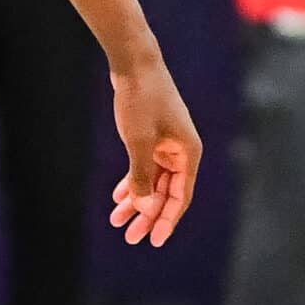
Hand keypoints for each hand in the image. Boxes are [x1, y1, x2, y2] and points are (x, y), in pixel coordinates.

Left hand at [109, 54, 201, 247]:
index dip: (167, 220)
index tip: (154, 240)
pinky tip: (117, 197)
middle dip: (148, 215)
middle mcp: (181, 151)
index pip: (180, 196)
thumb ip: (143, 177)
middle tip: (130, 238)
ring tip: (117, 221)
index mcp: (188, 153)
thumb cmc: (141, 100)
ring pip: (153, 182)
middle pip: (166, 193)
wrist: (135, 64)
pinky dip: (132, 182)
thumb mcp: (138, 142)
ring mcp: (166, 144)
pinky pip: (144, 167)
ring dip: (136, 201)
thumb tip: (146, 209)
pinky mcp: (152, 137)